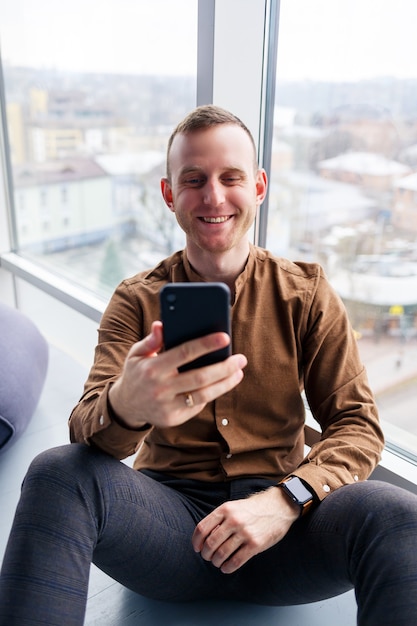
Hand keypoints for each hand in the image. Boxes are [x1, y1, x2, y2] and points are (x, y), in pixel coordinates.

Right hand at [109, 321, 246, 428]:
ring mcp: (167, 406)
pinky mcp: (173, 419)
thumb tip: (162, 324)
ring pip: (204, 395)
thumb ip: (151, 340)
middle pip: (200, 377)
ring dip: (225, 384)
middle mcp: (160, 388)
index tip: (225, 337)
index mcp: (152, 368)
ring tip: (238, 373)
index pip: (184, 353)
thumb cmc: (137, 373)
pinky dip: (211, 394)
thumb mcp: (137, 353)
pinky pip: (197, 406)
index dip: (206, 344)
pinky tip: (222, 384)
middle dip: (224, 367)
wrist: (125, 406)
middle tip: (241, 359)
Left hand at [192, 486, 299, 573]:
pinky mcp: (255, 544)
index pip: (202, 528)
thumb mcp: (234, 506)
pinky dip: (228, 568)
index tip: (197, 549)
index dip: (196, 541)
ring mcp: (245, 532)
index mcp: (225, 509)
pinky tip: (226, 568)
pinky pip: (236, 561)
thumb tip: (204, 538)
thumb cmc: (253, 508)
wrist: (278, 506)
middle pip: (210, 543)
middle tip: (208, 557)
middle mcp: (233, 520)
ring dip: (216, 562)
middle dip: (206, 554)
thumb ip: (220, 519)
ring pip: (222, 554)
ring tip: (217, 563)